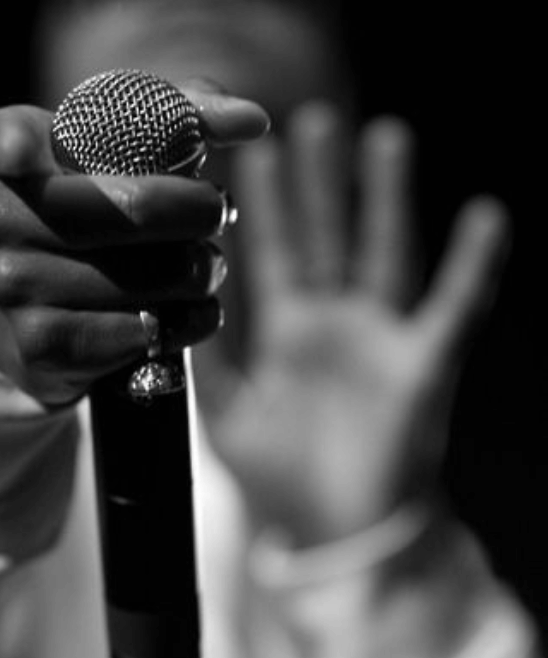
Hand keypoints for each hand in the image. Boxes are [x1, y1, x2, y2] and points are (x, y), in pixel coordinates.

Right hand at [0, 85, 268, 407]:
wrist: (24, 310)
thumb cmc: (83, 210)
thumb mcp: (109, 153)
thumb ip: (178, 118)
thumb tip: (253, 120)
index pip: (5, 140)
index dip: (14, 145)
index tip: (21, 150)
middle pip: (122, 210)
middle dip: (191, 212)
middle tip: (219, 213)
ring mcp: (8, 290)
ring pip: (138, 278)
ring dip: (194, 273)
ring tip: (207, 266)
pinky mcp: (38, 348)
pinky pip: (133, 333)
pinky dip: (181, 322)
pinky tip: (195, 311)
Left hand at [195, 103, 510, 545]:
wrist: (338, 537)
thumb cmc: (283, 485)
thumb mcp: (228, 425)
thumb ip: (207, 369)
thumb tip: (174, 310)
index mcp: (285, 335)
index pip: (267, 256)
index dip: (253, 208)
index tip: (235, 156)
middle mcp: (333, 326)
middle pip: (325, 237)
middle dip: (315, 183)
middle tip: (301, 120)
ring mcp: (380, 340)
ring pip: (385, 254)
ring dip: (385, 198)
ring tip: (383, 135)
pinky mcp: (422, 367)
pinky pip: (453, 309)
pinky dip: (471, 266)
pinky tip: (483, 215)